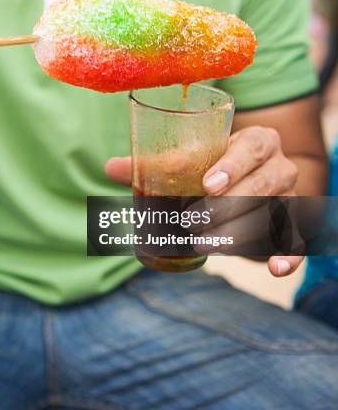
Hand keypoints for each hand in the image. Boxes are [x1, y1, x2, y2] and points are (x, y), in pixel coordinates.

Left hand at [106, 126, 302, 277]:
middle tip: (195, 221)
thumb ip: (158, 164)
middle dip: (230, 203)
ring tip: (208, 245)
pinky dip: (289, 255)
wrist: (256, 183)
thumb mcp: (195, 162)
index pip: (251, 146)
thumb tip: (111, 167)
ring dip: (242, 231)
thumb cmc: (219, 167)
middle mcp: (279, 165)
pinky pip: (297, 240)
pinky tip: (273, 268)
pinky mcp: (293, 226)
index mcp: (256, 141)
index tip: (207, 185)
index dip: (232, 164)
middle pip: (265, 181)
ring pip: (275, 212)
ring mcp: (290, 196)